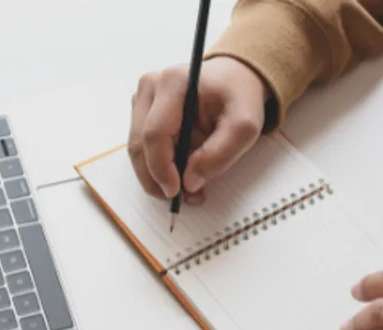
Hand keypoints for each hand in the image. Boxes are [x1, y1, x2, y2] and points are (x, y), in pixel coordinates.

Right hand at [128, 57, 267, 203]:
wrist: (234, 78)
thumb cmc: (239, 98)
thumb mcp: (244, 126)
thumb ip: (219, 154)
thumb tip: (189, 183)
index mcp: (173, 83)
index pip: (155, 134)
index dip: (161, 168)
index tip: (176, 192)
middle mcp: (150, 86)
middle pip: (139, 144)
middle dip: (156, 179)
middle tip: (182, 198)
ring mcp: (142, 98)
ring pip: (137, 149)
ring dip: (156, 177)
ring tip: (186, 189)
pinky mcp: (142, 111)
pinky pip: (142, 147)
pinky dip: (157, 167)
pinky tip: (179, 174)